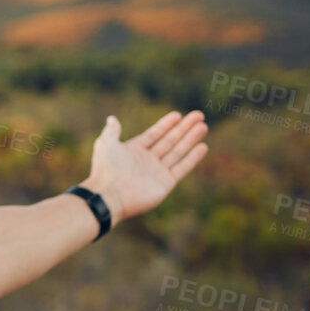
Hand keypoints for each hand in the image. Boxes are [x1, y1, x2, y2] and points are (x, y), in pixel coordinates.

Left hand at [83, 110, 207, 224]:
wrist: (109, 195)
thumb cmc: (106, 169)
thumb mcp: (106, 144)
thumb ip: (112, 131)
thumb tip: (112, 118)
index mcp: (134, 150)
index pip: (154, 134)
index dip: (166, 124)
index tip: (178, 115)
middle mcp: (147, 160)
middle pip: (170, 141)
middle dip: (184, 128)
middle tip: (199, 115)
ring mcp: (157, 172)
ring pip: (178, 152)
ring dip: (191, 139)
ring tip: (203, 126)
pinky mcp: (165, 184)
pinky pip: (182, 168)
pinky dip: (192, 158)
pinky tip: (203, 146)